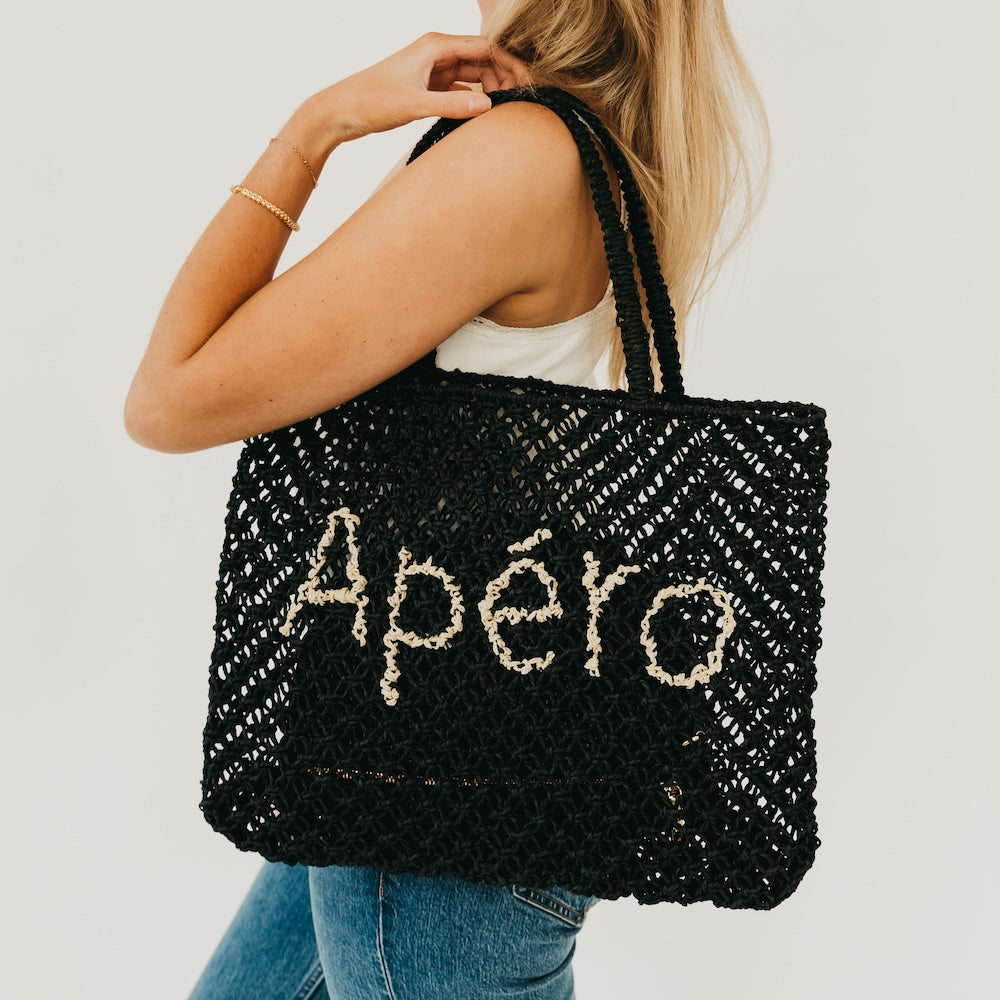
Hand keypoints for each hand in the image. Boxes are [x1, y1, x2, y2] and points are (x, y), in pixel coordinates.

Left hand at [307, 33, 531, 147]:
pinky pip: (460, 90)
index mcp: (435, 46)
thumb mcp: (414, 106)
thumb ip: (452, 107)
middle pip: (484, 60)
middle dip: (505, 77)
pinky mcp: (427, 87)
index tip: (529, 84)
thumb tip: (489, 108)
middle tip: (522, 103)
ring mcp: (432, 70)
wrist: (340, 111)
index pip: (486, 48)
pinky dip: (473, 101)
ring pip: (474, 75)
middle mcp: (436, 53)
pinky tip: (483, 116)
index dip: (512, 64)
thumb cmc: (371, 101)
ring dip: (491, 90)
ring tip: (506, 111)